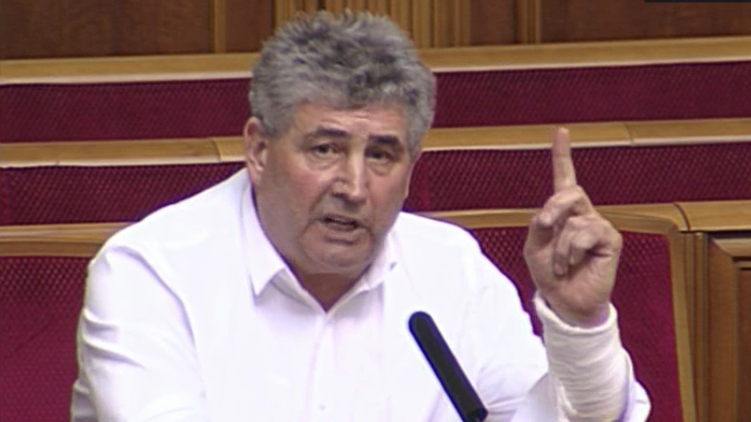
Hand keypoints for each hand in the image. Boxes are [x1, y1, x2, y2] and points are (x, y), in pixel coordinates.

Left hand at [523, 127, 621, 326]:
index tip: (560, 131)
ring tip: (563, 264)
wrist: (565, 301)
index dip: (562, 154)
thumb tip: (549, 212)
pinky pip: (587, 232)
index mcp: (563, 213)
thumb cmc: (550, 275)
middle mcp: (583, 214)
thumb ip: (539, 225)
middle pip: (570, 191)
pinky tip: (575, 263)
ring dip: (561, 246)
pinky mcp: (610, 240)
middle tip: (545, 227)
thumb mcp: (534, 247)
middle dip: (553, 208)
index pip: (564, 178)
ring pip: (575, 220)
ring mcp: (599, 226)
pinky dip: (573, 250)